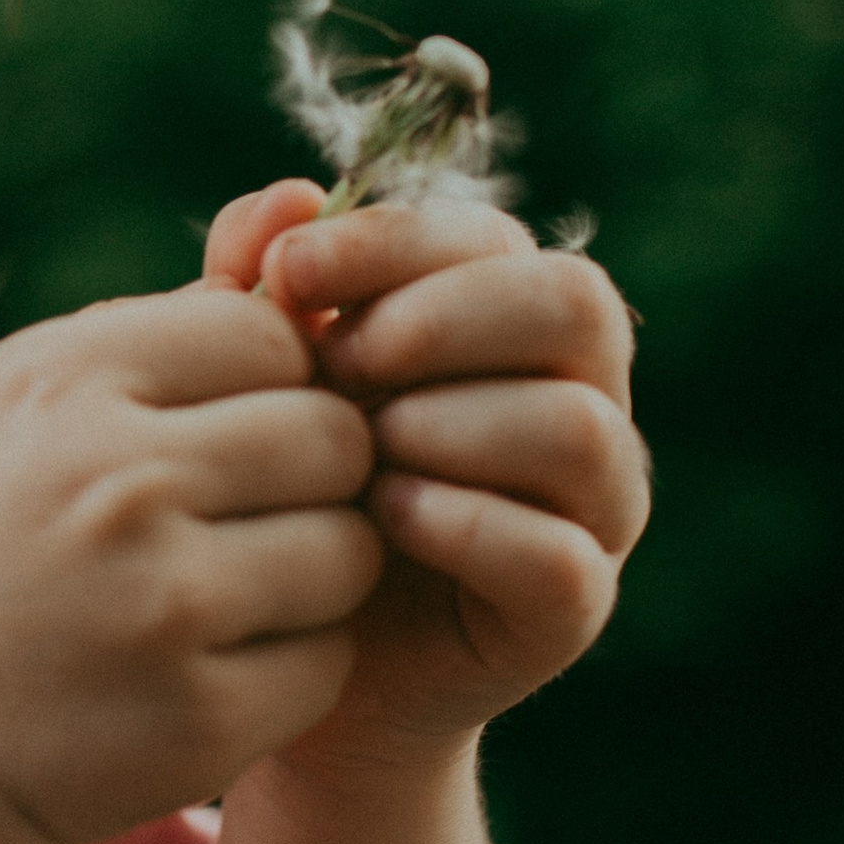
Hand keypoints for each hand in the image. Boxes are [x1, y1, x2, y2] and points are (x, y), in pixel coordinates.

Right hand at [0, 283, 383, 843]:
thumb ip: (148, 330)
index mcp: (62, 382)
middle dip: (311, 476)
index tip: (226, 432)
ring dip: (312, 574)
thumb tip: (300, 210)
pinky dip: (290, 668)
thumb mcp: (0, 414)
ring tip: (224, 597)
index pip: (267, 332)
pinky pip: (329, 659)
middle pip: (332, 434)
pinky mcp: (202, 714)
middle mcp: (118, 479)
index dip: (270, 382)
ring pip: (350, 548)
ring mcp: (164, 603)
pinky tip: (208, 674)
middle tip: (244, 520)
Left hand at [202, 178, 647, 771]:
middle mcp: (578, 398)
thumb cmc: (276, 483)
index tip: (287, 274)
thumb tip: (287, 196)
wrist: (269, 646)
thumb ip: (258, 283)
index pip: (497, 237)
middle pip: (576, 305)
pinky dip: (468, 526)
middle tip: (342, 364)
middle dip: (446, 321)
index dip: (396, 240)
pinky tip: (382, 523)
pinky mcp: (573, 607)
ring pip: (579, 426)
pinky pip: (560, 555)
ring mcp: (589, 508)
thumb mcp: (254, 375)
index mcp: (509, 322)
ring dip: (455, 426)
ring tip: (361, 456)